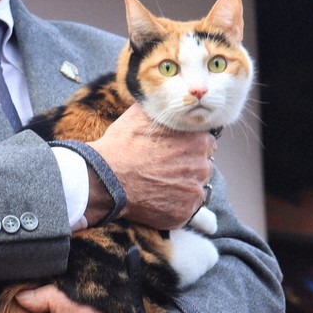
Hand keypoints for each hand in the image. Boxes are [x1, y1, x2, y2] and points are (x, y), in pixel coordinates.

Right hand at [87, 103, 215, 228]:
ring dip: (182, 187)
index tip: (176, 151)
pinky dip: (173, 206)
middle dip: (188, 167)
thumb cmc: (121, 146)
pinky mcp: (184, 214)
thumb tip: (165, 98)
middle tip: (164, 169)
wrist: (105, 179)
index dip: (191, 147)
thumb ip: (161, 108)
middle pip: (203, 167)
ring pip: (194, 189)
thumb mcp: (140, 114)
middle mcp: (201, 167)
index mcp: (197, 141)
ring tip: (158, 185)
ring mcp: (194, 192)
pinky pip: (185, 210)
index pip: (207, 144)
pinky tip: (155, 199)